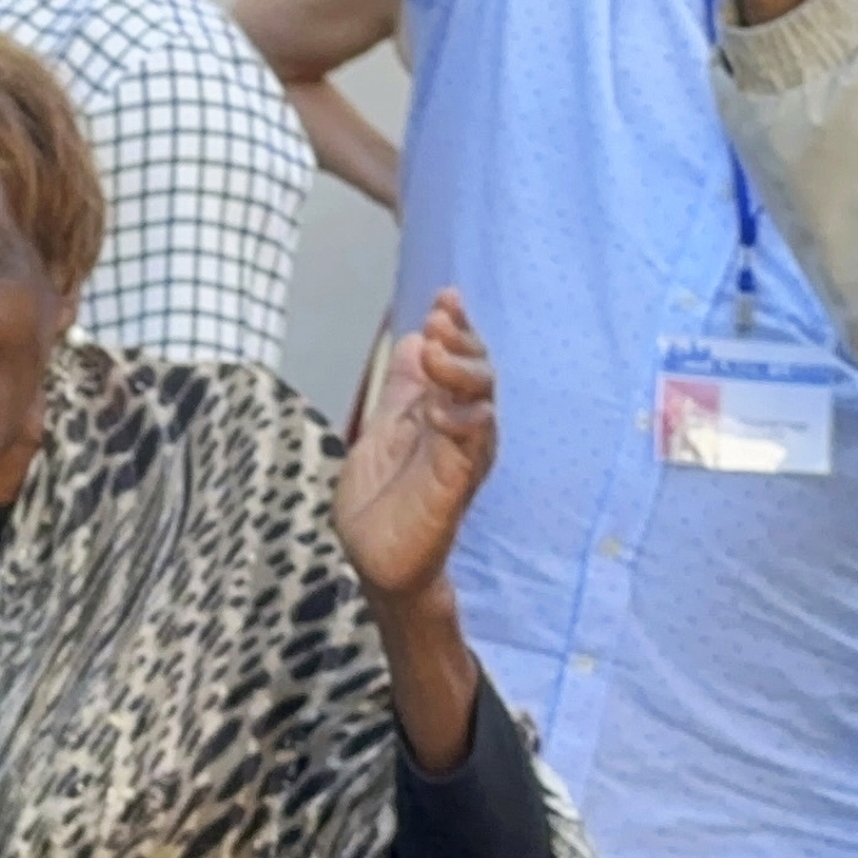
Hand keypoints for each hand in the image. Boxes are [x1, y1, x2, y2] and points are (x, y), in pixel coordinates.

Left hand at [335, 289, 494, 606]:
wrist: (376, 561)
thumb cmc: (382, 502)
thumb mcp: (383, 431)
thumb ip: (401, 390)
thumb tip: (414, 339)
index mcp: (441, 414)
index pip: (459, 361)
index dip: (457, 328)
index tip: (445, 296)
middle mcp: (459, 431)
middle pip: (479, 374)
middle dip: (463, 341)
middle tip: (439, 317)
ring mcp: (461, 457)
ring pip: (481, 403)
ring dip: (462, 372)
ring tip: (438, 348)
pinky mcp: (456, 486)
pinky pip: (470, 448)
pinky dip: (460, 422)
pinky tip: (439, 407)